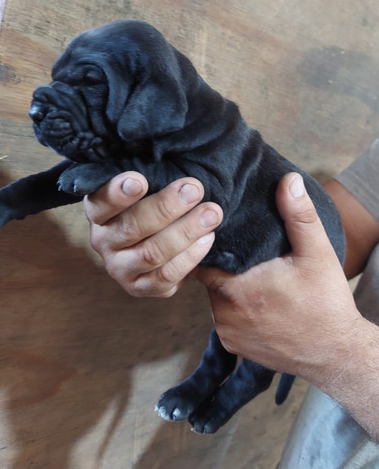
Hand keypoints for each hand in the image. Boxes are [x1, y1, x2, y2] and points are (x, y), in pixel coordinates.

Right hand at [84, 172, 222, 297]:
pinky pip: (165, 277)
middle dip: (165, 208)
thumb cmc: (153, 204)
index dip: (117, 193)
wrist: (158, 242)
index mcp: (99, 213)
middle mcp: (103, 242)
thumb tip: (177, 150)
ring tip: (212, 213)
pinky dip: (189, 258)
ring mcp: (120, 268)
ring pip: (151, 254)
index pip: (100, 203)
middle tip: (194, 189)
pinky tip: (207, 238)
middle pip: (131, 228)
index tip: (139, 179)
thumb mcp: (146, 187)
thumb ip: (152, 174)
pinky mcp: (139, 288)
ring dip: (185, 232)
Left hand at [192, 173, 364, 386]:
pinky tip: (253, 300)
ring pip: (214, 299)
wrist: (336, 355)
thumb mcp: (317, 254)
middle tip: (240, 253)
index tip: (217, 233)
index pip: (201, 259)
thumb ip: (299, 216)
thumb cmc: (326, 303)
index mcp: (236, 288)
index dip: (207, 244)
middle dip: (222, 265)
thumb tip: (289, 180)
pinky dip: (233, 308)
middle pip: (208, 277)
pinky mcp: (233, 346)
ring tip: (248, 275)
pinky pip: (223, 318)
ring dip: (227, 287)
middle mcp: (223, 314)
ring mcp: (226, 333)